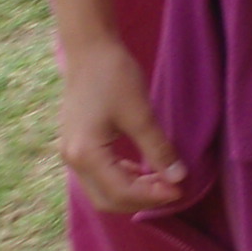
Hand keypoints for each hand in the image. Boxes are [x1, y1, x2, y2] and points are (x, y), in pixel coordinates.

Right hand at [59, 35, 186, 212]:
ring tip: (163, 181)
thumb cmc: (114, 76)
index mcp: (85, 154)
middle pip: (107, 199)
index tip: (180, 190)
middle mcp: (72, 161)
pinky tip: (143, 170)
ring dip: (132, 191)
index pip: (120, 192)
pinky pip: (99, 175)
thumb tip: (177, 177)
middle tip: (173, 190)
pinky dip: (122, 178)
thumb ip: (158, 148)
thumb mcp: (140, 112)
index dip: (151, 196)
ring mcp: (71, 155)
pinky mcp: (77, 146)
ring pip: (102, 190)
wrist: (90, 51)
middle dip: (141, 199)